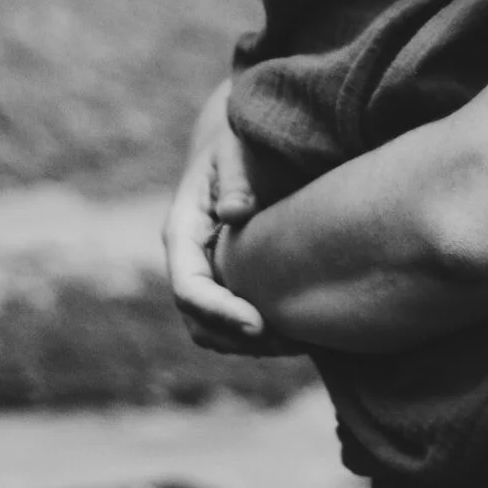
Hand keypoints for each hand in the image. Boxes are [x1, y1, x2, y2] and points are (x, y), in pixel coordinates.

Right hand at [161, 87, 299, 357]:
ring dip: (254, 345)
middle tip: (293, 342)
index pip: (189, 288)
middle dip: (240, 338)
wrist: (240, 143)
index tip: (259, 324)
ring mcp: (206, 275)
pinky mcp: (228, 281)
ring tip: (304, 341)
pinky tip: (304, 329)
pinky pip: (236, 322)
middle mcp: (188, 260)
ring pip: (216, 331)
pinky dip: (264, 335)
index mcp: (182, 230)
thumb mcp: (236, 150)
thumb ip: (237, 177)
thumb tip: (235, 212)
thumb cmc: (241, 142)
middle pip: (200, 322)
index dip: (221, 312)